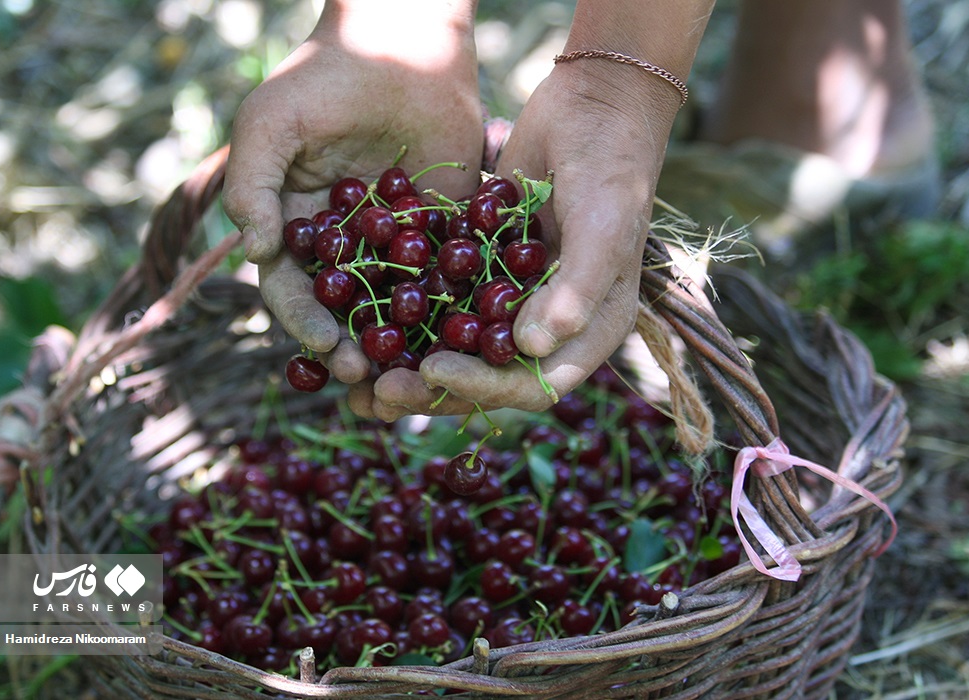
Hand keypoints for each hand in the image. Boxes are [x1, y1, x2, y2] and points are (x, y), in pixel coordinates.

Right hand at [222, 0, 482, 384]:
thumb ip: (251, 185)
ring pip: (397, 305)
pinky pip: (449, 275)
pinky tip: (465, 335)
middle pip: (345, 309)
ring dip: (403, 341)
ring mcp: (396, 243)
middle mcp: (345, 246)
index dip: (304, 322)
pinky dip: (455, 307)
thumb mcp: (271, 124)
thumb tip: (251, 252)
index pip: (293, 288)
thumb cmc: (325, 78)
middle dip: (353, 345)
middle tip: (368, 374)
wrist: (403, 41)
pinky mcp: (446, 231)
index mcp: (296, 228)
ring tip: (415, 371)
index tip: (324, 348)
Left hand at [357, 59, 679, 419]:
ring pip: (457, 347)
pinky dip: (405, 318)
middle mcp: (549, 325)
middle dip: (435, 388)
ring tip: (357, 382)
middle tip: (380, 390)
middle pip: (488, 375)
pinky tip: (359, 326)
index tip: (433, 370)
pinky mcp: (480, 269)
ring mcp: (512, 299)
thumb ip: (575, 290)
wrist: (592, 105)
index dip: (484, 385)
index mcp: (588, 330)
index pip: (534, 382)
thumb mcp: (603, 227)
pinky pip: (441, 302)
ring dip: (411, 365)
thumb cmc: (611, 168)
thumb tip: (531, 348)